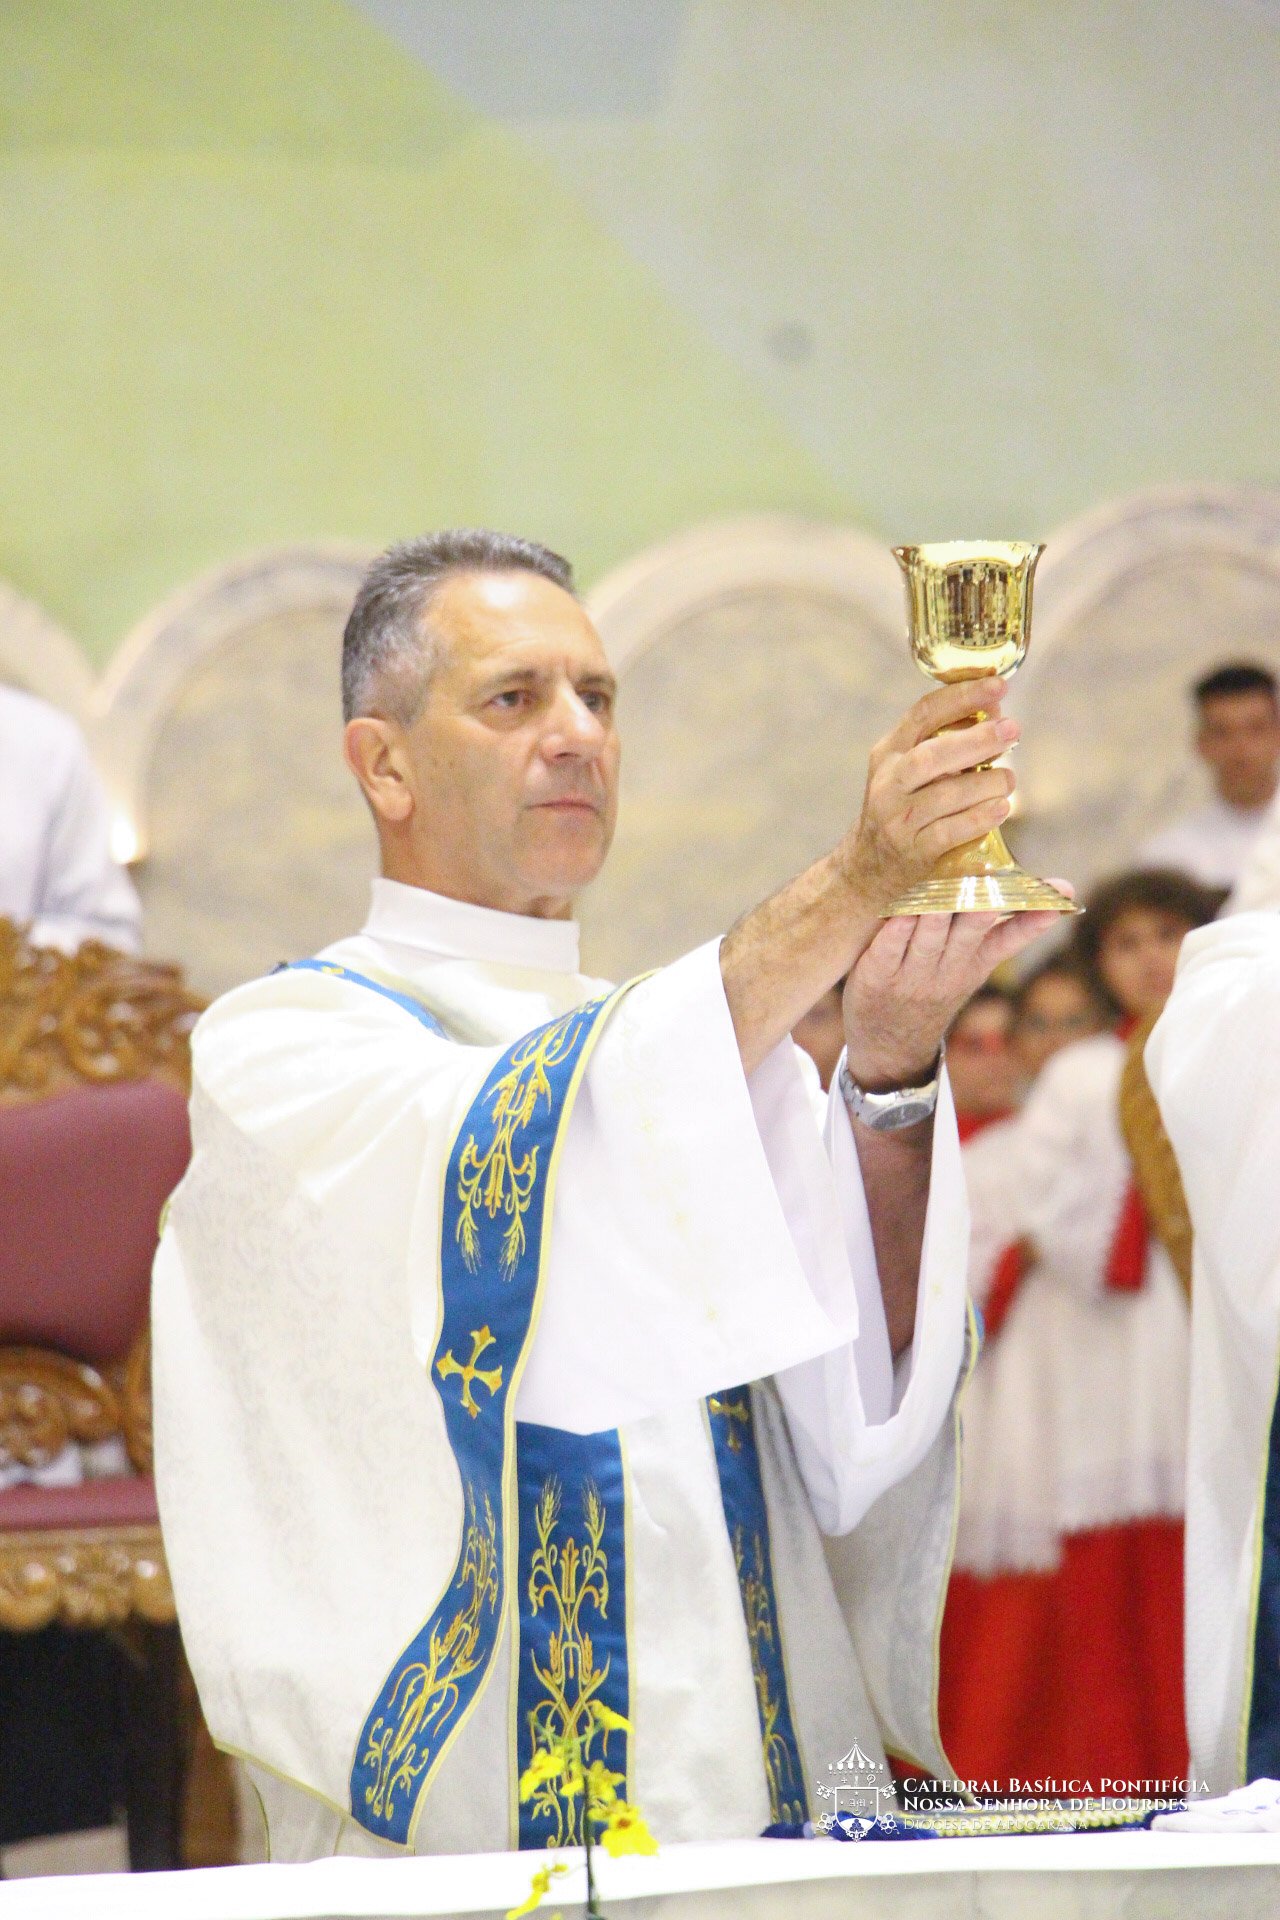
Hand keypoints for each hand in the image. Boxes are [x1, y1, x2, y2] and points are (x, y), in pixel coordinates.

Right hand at [840, 678, 1018, 915]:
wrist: (868, 866)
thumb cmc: (901, 808)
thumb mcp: (908, 769)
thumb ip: (946, 740)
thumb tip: (995, 711)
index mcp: (888, 753)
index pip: (922, 714)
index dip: (961, 697)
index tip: (997, 685)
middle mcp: (888, 783)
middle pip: (931, 756)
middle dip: (976, 740)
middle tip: (1011, 731)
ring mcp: (898, 819)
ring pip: (945, 795)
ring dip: (985, 783)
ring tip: (1009, 779)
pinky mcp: (913, 851)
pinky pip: (950, 832)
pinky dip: (979, 818)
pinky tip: (1001, 808)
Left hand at [841, 896, 1072, 1090]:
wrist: (889, 1046)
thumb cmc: (931, 991)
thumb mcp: (971, 970)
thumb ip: (999, 934)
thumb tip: (1042, 899)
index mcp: (974, 964)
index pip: (1009, 939)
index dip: (1033, 920)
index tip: (1059, 899)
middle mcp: (947, 970)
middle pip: (969, 933)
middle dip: (981, 907)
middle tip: (989, 879)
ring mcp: (913, 975)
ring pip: (930, 938)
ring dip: (938, 912)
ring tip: (946, 885)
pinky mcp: (877, 976)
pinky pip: (888, 950)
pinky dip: (895, 932)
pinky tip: (899, 913)